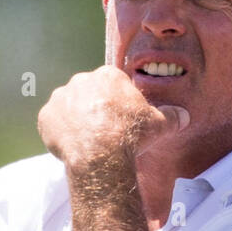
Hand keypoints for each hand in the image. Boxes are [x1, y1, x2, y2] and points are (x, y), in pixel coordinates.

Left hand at [37, 66, 188, 171]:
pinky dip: (61, 134)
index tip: (124, 121)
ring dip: (77, 120)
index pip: (113, 86)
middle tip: (107, 132)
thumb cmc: (132, 135)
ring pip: (69, 108)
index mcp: (108, 76)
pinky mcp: (46, 117)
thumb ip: (172, 117)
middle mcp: (81, 81)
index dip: (119, 104)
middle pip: (90, 94)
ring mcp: (61, 98)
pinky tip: (74, 147)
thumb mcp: (160, 125)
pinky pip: (53, 124)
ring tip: (90, 142)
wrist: (101, 154)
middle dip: (96, 110)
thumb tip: (185, 116)